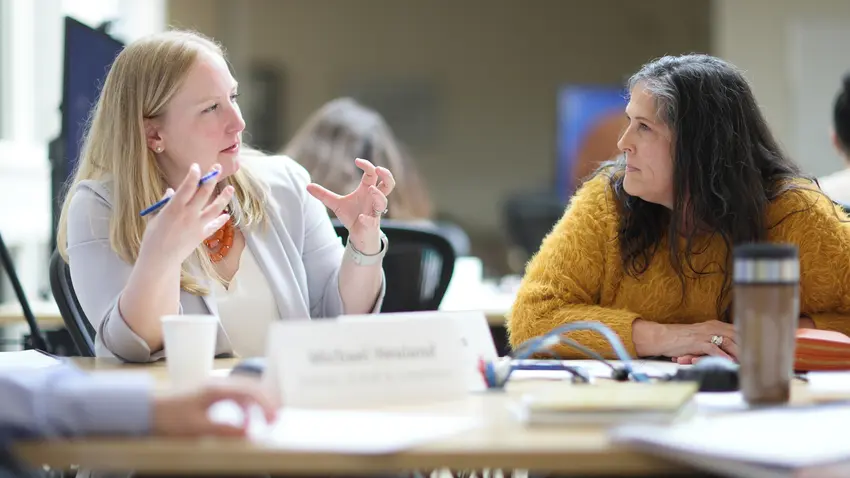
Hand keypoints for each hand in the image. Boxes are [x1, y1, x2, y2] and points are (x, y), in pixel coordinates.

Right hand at [140, 163, 233, 263]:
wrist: (160, 259)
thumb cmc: (153, 237)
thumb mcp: (155, 217)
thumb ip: (164, 203)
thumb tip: (171, 191)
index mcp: (174, 207)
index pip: (187, 186)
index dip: (193, 175)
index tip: (196, 166)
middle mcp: (188, 214)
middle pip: (204, 193)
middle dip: (211, 178)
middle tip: (217, 168)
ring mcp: (197, 225)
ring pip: (215, 208)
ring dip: (224, 197)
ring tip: (230, 189)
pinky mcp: (202, 235)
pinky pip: (214, 225)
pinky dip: (221, 220)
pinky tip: (226, 215)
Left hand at [151, 379, 277, 437]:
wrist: (146, 412)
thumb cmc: (168, 417)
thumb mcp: (196, 427)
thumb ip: (223, 429)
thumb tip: (247, 432)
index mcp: (216, 388)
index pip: (249, 390)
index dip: (265, 404)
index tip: (272, 419)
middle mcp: (217, 384)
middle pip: (250, 387)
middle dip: (266, 402)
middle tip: (274, 418)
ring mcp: (213, 388)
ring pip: (244, 391)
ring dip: (256, 404)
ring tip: (264, 419)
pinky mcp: (209, 395)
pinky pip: (235, 396)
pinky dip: (245, 407)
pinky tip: (244, 419)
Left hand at [306, 158, 394, 253]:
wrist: (358, 236)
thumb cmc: (352, 216)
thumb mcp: (336, 204)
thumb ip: (323, 195)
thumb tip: (307, 186)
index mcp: (367, 190)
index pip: (372, 174)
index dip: (367, 165)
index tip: (356, 161)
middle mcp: (373, 199)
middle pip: (389, 184)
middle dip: (387, 175)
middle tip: (378, 169)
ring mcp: (374, 212)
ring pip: (384, 202)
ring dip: (378, 195)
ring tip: (371, 190)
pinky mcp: (372, 225)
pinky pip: (373, 221)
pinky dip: (367, 219)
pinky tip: (360, 217)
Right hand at [674, 315, 815, 363]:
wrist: (662, 337)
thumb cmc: (680, 340)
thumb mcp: (701, 338)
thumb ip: (716, 342)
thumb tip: (732, 352)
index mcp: (715, 325)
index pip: (739, 330)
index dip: (753, 339)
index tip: (766, 347)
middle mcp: (713, 327)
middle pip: (738, 336)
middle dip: (751, 347)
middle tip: (765, 358)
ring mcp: (706, 334)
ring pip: (729, 342)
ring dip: (741, 353)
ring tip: (752, 363)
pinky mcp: (697, 342)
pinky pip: (714, 349)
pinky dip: (723, 356)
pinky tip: (730, 363)